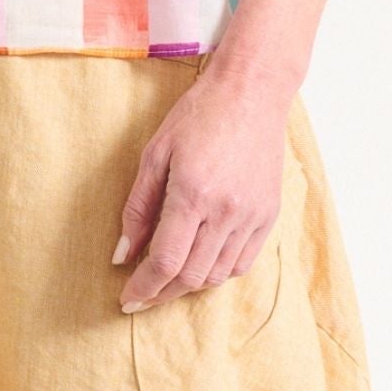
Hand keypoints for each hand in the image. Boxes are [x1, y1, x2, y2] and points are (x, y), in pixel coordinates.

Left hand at [112, 62, 291, 312]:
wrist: (251, 92)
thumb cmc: (198, 114)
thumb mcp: (156, 152)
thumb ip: (138, 207)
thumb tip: (123, 254)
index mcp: (192, 193)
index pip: (165, 261)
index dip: (143, 287)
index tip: (127, 298)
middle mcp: (225, 211)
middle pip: (191, 275)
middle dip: (162, 292)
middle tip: (142, 295)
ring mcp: (252, 216)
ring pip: (217, 275)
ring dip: (189, 284)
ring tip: (168, 278)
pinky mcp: (268, 215)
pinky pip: (243, 263)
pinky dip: (218, 272)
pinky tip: (201, 263)